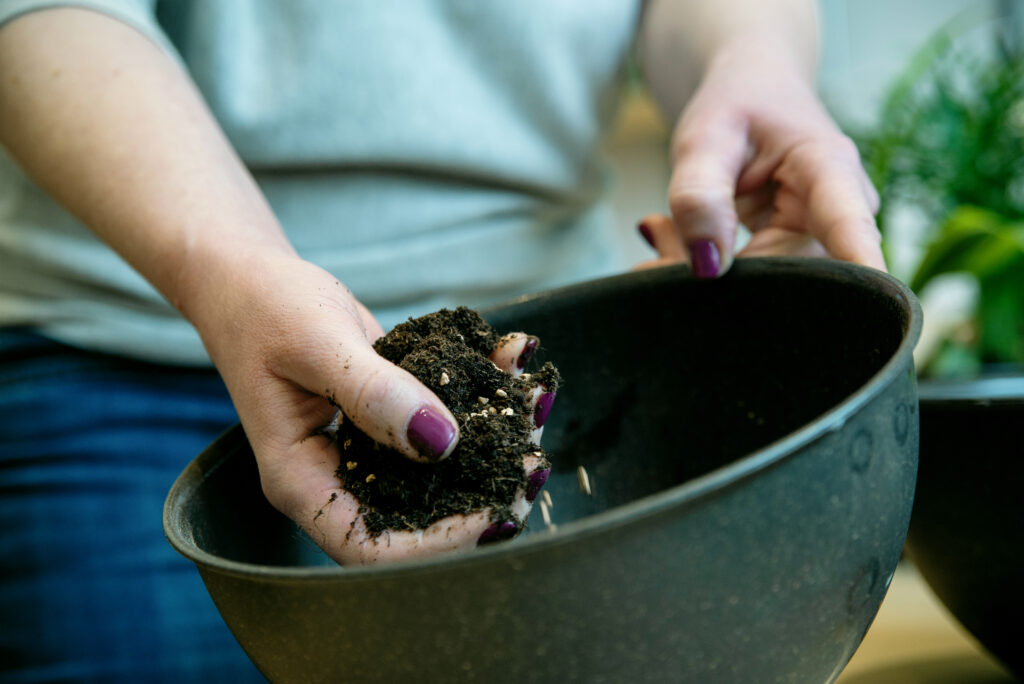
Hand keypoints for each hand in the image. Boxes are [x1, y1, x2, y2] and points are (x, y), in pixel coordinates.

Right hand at [194, 254, 552, 564]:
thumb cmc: (265, 309)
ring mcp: (371, 447)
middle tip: (535, 466)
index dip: (438, 545)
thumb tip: (442, 443)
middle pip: (418, 517)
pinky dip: (486, 390)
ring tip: (537, 401)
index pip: (371, 547)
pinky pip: (446, 417)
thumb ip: (374, 393)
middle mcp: (342, 475)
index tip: (495, 514)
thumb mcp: (315, 343)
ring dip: (496, 440)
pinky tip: (516, 359)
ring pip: (443, 468)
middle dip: (482, 496)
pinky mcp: (396, 414)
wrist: (253, 280)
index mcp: (304, 481)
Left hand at [636, 37, 883, 274]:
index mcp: (831, 170)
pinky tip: (678, 243)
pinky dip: (708, 272)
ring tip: (666, 229)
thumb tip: (708, 266)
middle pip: (789, 277)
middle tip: (659, 235)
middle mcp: (842, 214)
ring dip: (706, 273)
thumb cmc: (735, 105)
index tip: (872, 310)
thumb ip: (699, 195)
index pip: (849, 229)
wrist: (754, 93)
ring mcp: (824, 241)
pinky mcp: (800, 257)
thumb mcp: (705, 137)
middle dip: (719, 275)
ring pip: (767, 289)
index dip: (855, 268)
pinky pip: (755, 286)